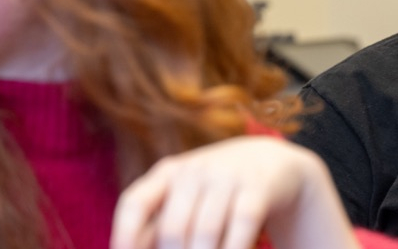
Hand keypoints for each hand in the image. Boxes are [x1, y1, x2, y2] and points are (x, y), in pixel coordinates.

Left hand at [111, 136, 361, 248]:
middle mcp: (195, 171)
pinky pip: (243, 224)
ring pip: (206, 232)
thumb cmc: (216, 190)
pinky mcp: (258, 187)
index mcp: (168, 173)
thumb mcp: (186, 197)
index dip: (125, 235)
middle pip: (173, 229)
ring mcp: (228, 176)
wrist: (271, 163)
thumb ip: (158, 225)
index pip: (135, 203)